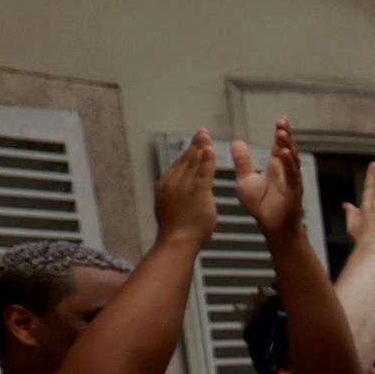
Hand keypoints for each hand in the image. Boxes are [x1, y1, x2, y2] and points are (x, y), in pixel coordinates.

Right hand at [151, 131, 219, 245]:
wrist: (176, 241)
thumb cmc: (177, 232)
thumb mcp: (170, 209)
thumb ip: (175, 198)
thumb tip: (179, 196)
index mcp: (165, 186)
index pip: (178, 165)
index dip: (187, 153)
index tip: (194, 144)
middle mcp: (172, 182)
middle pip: (185, 159)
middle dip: (194, 145)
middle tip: (201, 132)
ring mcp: (183, 186)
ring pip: (193, 163)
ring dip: (200, 147)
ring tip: (205, 135)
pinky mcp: (196, 192)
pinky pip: (203, 172)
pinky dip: (206, 160)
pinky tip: (209, 150)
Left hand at [230, 121, 304, 241]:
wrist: (270, 225)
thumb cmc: (261, 205)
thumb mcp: (245, 179)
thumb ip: (242, 161)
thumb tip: (236, 142)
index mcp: (275, 167)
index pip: (278, 145)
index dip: (281, 133)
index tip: (281, 120)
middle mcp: (285, 171)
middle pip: (288, 148)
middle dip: (286, 135)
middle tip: (282, 123)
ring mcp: (291, 180)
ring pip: (292, 159)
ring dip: (288, 146)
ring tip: (282, 133)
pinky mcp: (293, 190)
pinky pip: (292, 174)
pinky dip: (288, 163)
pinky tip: (283, 153)